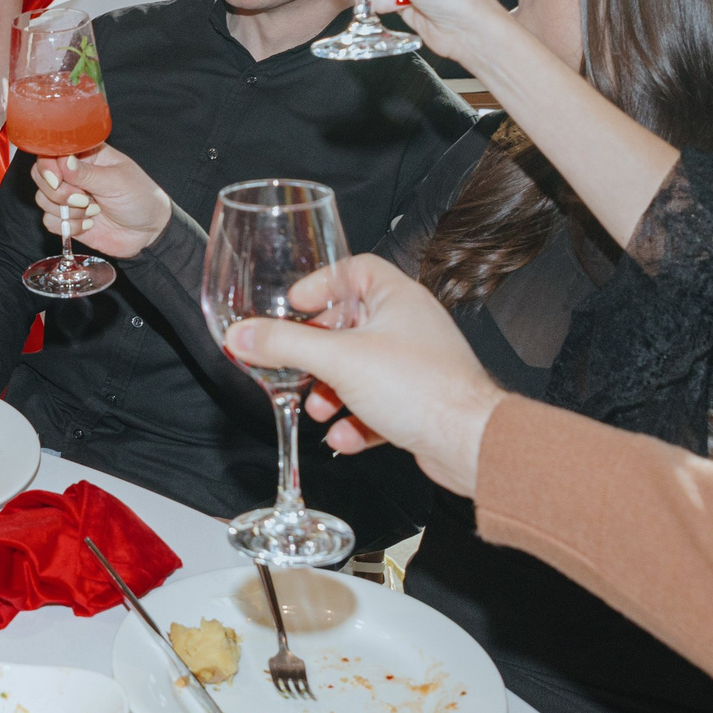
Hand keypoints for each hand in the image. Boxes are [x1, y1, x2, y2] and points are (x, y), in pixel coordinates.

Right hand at [31, 145, 172, 256]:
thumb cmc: (141, 197)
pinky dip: (68, 226)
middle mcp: (73, 174)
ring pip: (42, 200)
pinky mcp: (69, 219)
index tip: (58, 179)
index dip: (49, 166)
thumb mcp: (117, 181)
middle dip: (57, 191)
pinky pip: (50, 222)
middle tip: (82, 199)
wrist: (150, 232)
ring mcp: (69, 197)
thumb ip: (87, 173)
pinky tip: (89, 224)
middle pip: (40, 176)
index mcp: (86, 155)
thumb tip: (62, 161)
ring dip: (66, 210)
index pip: (52, 152)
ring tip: (93, 211)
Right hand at [219, 254, 505, 497]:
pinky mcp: (419, 403)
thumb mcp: (338, 359)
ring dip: (332, 391)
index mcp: (397, 297)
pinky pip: (377, 405)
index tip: (294, 304)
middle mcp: (409, 326)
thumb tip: (242, 336)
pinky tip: (343, 437)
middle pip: (349, 326)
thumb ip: (284, 345)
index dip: (320, 283)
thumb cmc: (423, 388)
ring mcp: (416, 365)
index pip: (354, 269)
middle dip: (317, 353)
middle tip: (294, 363)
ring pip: (360, 370)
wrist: (469, 443)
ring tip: (318, 408)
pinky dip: (356, 420)